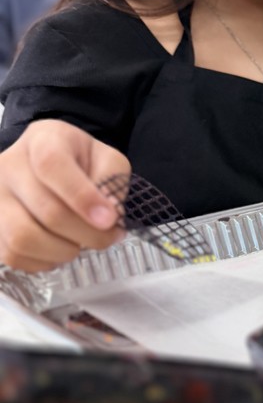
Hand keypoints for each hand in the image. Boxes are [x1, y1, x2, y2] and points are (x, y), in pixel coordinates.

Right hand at [0, 120, 130, 271]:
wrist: (49, 166)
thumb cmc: (81, 163)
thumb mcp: (106, 159)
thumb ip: (112, 181)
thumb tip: (107, 215)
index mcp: (43, 140)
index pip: (52, 166)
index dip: (82, 197)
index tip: (109, 220)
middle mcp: (9, 166)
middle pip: (46, 210)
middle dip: (86, 234)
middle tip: (108, 238)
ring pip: (22, 238)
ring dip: (62, 251)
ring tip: (80, 244)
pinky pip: (11, 255)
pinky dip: (42, 262)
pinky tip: (58, 250)